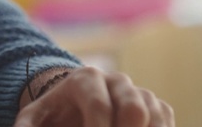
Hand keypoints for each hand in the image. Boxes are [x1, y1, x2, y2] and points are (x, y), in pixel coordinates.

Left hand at [14, 67, 172, 126]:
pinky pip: (167, 122)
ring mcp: (140, 93)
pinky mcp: (158, 108)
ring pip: (156, 115)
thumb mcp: (34, 119)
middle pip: (134, 107)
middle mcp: (117, 81)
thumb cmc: (54, 115)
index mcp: (85, 79)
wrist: (74, 106)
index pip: (98, 105)